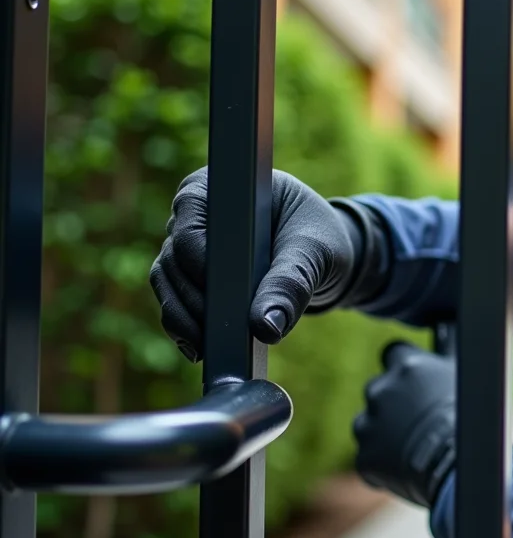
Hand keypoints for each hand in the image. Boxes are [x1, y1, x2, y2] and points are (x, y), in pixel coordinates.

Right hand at [148, 166, 360, 361]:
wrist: (320, 256)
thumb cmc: (319, 239)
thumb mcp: (315, 254)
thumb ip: (292, 283)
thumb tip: (266, 327)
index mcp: (221, 187)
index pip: (190, 223)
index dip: (199, 261)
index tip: (223, 297)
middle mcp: (194, 211)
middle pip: (174, 258)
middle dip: (195, 298)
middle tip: (219, 332)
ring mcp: (185, 244)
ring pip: (168, 283)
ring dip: (185, 318)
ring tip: (208, 347)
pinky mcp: (188, 276)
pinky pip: (174, 302)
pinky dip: (185, 327)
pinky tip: (200, 350)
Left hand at [353, 342, 456, 509]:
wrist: (459, 466)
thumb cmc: (470, 416)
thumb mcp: (463, 374)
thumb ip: (447, 351)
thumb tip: (448, 327)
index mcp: (405, 365)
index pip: (395, 353)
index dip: (405, 366)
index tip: (415, 378)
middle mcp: (380, 390)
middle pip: (378, 389)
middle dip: (391, 401)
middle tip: (415, 418)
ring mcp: (368, 424)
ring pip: (368, 423)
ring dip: (383, 431)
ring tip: (410, 445)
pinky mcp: (364, 457)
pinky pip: (370, 456)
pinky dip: (383, 461)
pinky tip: (406, 467)